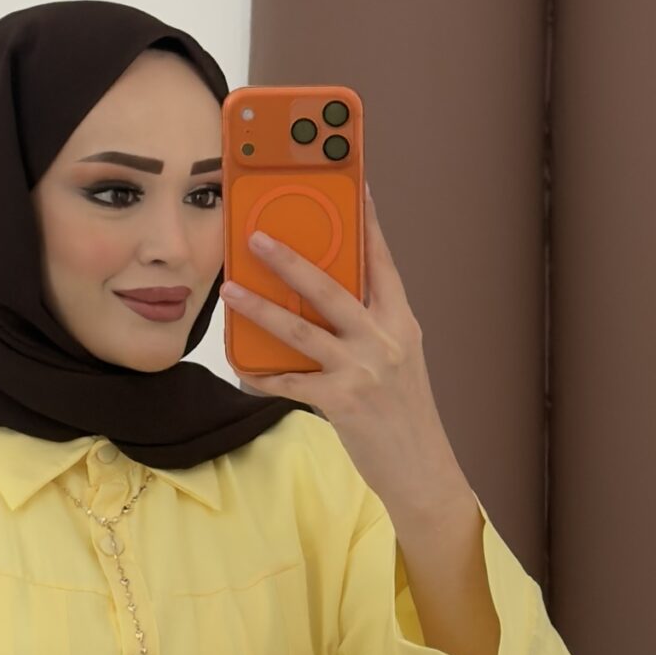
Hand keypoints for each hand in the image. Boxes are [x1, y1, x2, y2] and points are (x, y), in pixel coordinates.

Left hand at [221, 183, 469, 521]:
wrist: (423, 470)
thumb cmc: (404, 414)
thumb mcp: (399, 360)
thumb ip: (371, 327)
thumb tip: (327, 300)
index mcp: (401, 322)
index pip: (382, 261)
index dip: (367, 221)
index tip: (354, 184)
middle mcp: (385, 339)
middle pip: (331, 287)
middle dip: (290, 259)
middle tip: (257, 236)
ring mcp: (364, 370)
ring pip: (303, 330)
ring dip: (262, 309)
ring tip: (232, 290)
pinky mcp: (342, 402)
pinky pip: (290, 383)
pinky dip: (262, 375)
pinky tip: (241, 368)